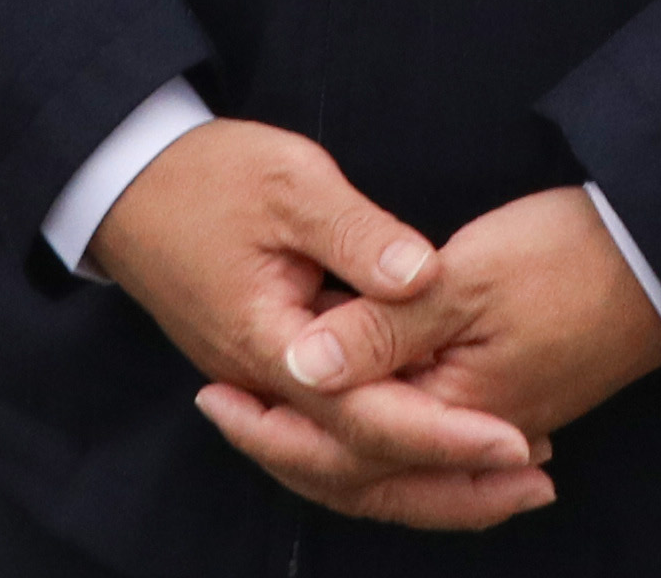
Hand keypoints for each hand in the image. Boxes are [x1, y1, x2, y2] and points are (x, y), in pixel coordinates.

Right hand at [94, 120, 548, 532]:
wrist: (125, 181)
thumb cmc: (207, 174)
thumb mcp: (291, 182)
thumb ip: (360, 236)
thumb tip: (425, 276)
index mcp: (272, 346)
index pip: (369, 416)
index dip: (446, 435)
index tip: (516, 439)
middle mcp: (265, 386)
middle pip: (360, 471)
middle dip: (451, 486)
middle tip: (534, 484)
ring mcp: (262, 388)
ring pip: (345, 471)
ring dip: (425, 483)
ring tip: (504, 484)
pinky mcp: (269, 377)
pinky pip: (331, 443)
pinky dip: (388, 458)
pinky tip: (438, 454)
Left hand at [251, 186, 660, 501]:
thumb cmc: (570, 254)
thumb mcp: (462, 279)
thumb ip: (379, 328)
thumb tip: (299, 365)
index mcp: (453, 410)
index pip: (344, 445)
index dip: (273, 423)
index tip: (214, 394)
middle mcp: (474, 432)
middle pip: (368, 473)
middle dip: (291, 450)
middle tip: (223, 412)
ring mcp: (500, 420)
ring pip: (399, 462)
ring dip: (336, 450)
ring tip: (272, 422)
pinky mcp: (514, 398)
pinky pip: (430, 439)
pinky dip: (384, 439)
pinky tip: (358, 414)